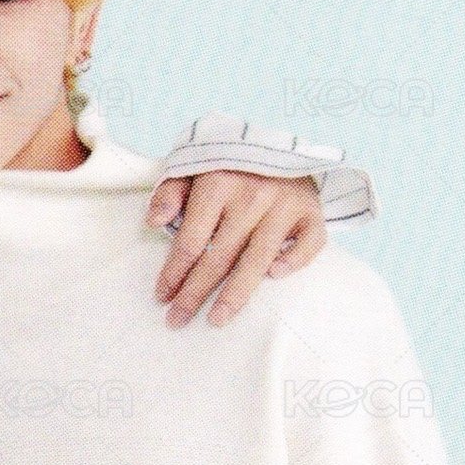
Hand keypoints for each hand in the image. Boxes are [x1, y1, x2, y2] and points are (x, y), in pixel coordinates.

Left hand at [146, 171, 325, 326]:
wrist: (282, 143)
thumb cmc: (230, 165)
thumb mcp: (193, 167)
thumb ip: (170, 191)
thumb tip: (153, 221)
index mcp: (218, 183)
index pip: (191, 240)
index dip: (174, 272)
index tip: (161, 297)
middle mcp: (252, 195)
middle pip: (219, 257)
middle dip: (195, 293)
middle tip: (176, 320)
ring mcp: (284, 204)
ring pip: (258, 258)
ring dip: (235, 294)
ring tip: (216, 319)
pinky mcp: (311, 211)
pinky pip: (310, 242)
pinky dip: (295, 260)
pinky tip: (275, 277)